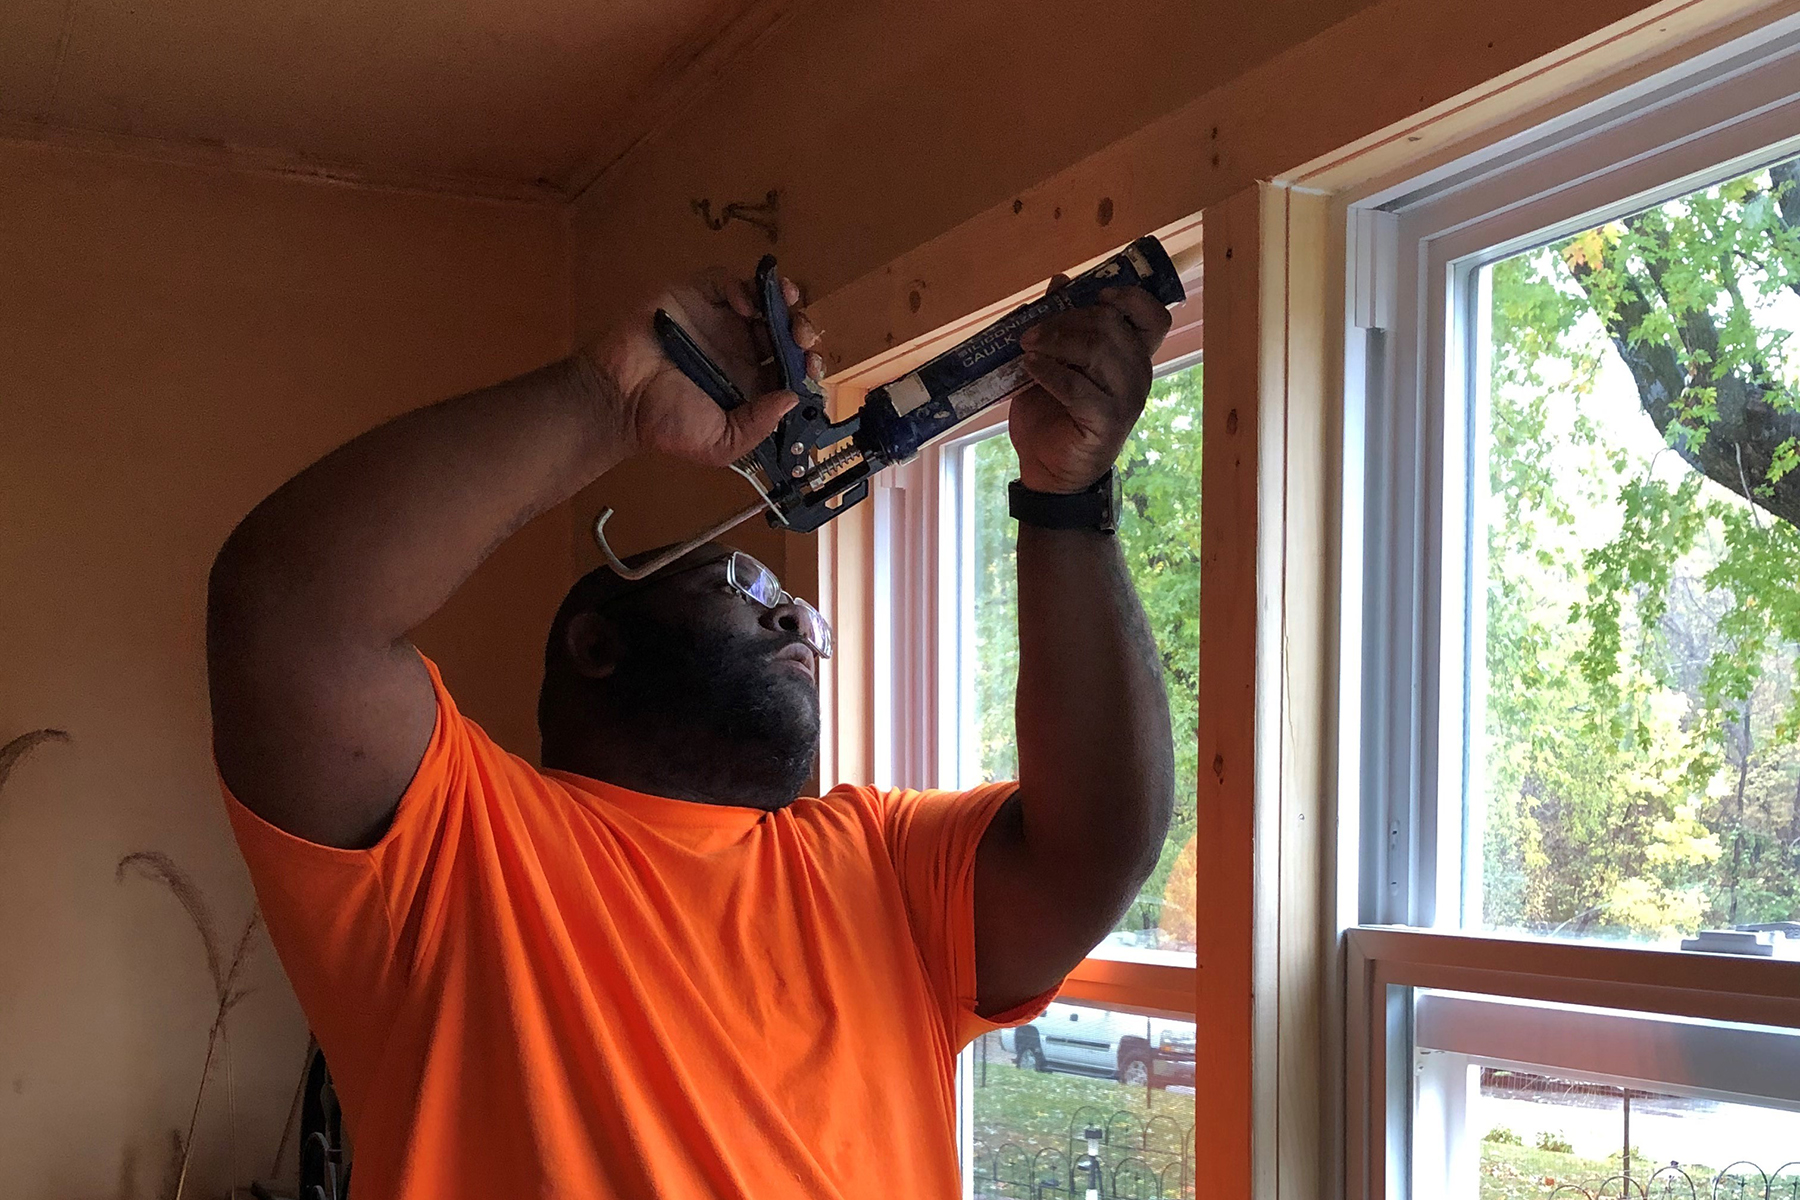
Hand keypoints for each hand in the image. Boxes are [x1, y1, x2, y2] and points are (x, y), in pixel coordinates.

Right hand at [582, 268, 824, 466]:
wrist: (619, 398)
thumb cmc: (666, 424)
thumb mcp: (721, 443)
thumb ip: (759, 425)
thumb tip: (793, 399)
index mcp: (751, 383)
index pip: (792, 366)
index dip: (807, 363)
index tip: (810, 366)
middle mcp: (740, 349)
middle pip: (785, 329)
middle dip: (802, 330)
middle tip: (802, 337)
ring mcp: (719, 320)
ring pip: (764, 299)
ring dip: (784, 301)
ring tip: (790, 306)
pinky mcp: (696, 296)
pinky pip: (726, 282)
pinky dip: (742, 287)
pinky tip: (745, 306)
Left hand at [1010, 281, 1171, 492]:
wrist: (1046, 469)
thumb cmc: (1053, 413)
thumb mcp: (1054, 361)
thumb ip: (1062, 322)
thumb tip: (1060, 280)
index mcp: (1131, 356)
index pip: (1154, 317)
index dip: (1130, 298)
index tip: (1096, 295)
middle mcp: (1137, 375)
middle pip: (1112, 324)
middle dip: (1066, 319)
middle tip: (1030, 332)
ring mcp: (1126, 400)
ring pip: (1098, 350)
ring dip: (1055, 342)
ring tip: (1027, 348)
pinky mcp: (1106, 423)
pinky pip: (1078, 387)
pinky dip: (1049, 372)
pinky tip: (1029, 368)